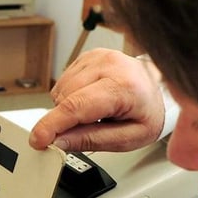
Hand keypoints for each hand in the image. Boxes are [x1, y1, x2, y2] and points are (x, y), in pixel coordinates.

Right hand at [29, 48, 166, 152]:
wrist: (159, 90)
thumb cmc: (147, 112)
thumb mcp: (127, 138)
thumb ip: (91, 140)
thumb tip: (59, 141)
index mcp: (123, 86)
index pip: (77, 106)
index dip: (52, 125)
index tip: (38, 140)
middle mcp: (110, 65)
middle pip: (65, 98)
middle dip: (65, 120)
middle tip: (85, 129)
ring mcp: (98, 57)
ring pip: (60, 90)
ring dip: (67, 108)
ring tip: (93, 113)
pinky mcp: (89, 56)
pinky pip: (63, 81)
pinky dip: (70, 96)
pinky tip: (89, 99)